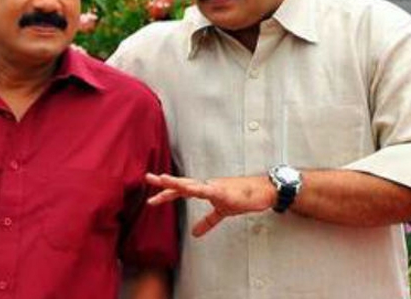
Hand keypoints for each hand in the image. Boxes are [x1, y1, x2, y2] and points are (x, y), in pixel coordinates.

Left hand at [146, 173, 275, 236]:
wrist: (263, 191)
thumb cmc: (244, 197)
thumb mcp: (222, 212)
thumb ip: (207, 222)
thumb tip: (194, 233)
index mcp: (204, 189)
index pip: (181, 191)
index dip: (166, 194)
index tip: (151, 199)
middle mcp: (206, 185)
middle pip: (181, 184)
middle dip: (164, 183)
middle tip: (147, 177)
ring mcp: (214, 187)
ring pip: (191, 184)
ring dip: (176, 182)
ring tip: (162, 179)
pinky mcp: (223, 191)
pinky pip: (207, 190)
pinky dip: (197, 188)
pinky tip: (187, 188)